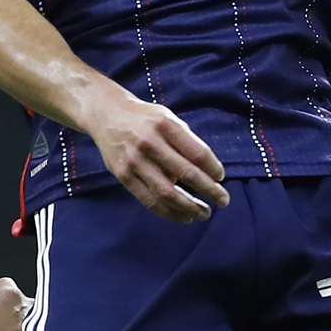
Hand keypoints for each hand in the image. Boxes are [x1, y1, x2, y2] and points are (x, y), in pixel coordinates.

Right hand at [84, 90, 229, 222]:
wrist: (107, 114)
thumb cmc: (145, 119)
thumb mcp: (167, 118)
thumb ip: (186, 142)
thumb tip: (208, 174)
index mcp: (165, 125)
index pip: (197, 152)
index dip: (213, 168)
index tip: (221, 178)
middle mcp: (149, 142)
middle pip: (185, 173)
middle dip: (209, 190)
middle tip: (223, 200)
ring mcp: (134, 161)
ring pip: (167, 192)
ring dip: (190, 207)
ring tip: (204, 213)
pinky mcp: (123, 175)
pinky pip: (149, 200)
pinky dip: (169, 212)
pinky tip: (183, 216)